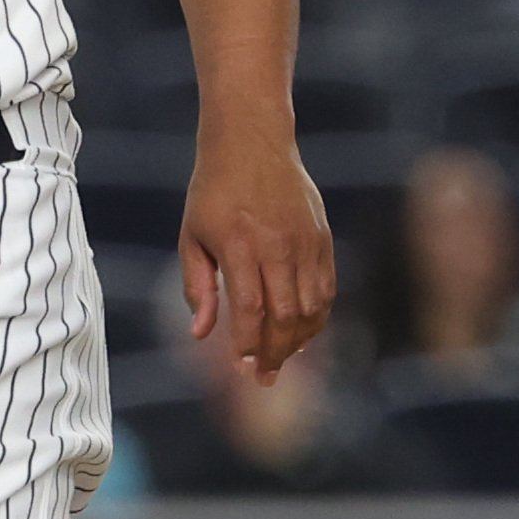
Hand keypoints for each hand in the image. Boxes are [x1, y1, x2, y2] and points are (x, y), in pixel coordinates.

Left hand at [179, 127, 333, 382]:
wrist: (252, 140)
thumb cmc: (213, 191)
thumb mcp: (192, 236)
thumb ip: (197, 287)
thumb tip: (201, 334)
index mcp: (240, 246)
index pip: (251, 310)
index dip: (249, 345)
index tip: (241, 368)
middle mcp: (278, 246)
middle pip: (286, 316)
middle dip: (275, 354)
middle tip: (263, 378)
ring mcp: (305, 241)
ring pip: (312, 307)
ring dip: (299, 341)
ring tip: (282, 359)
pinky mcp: (322, 237)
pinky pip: (326, 288)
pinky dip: (317, 316)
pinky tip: (301, 332)